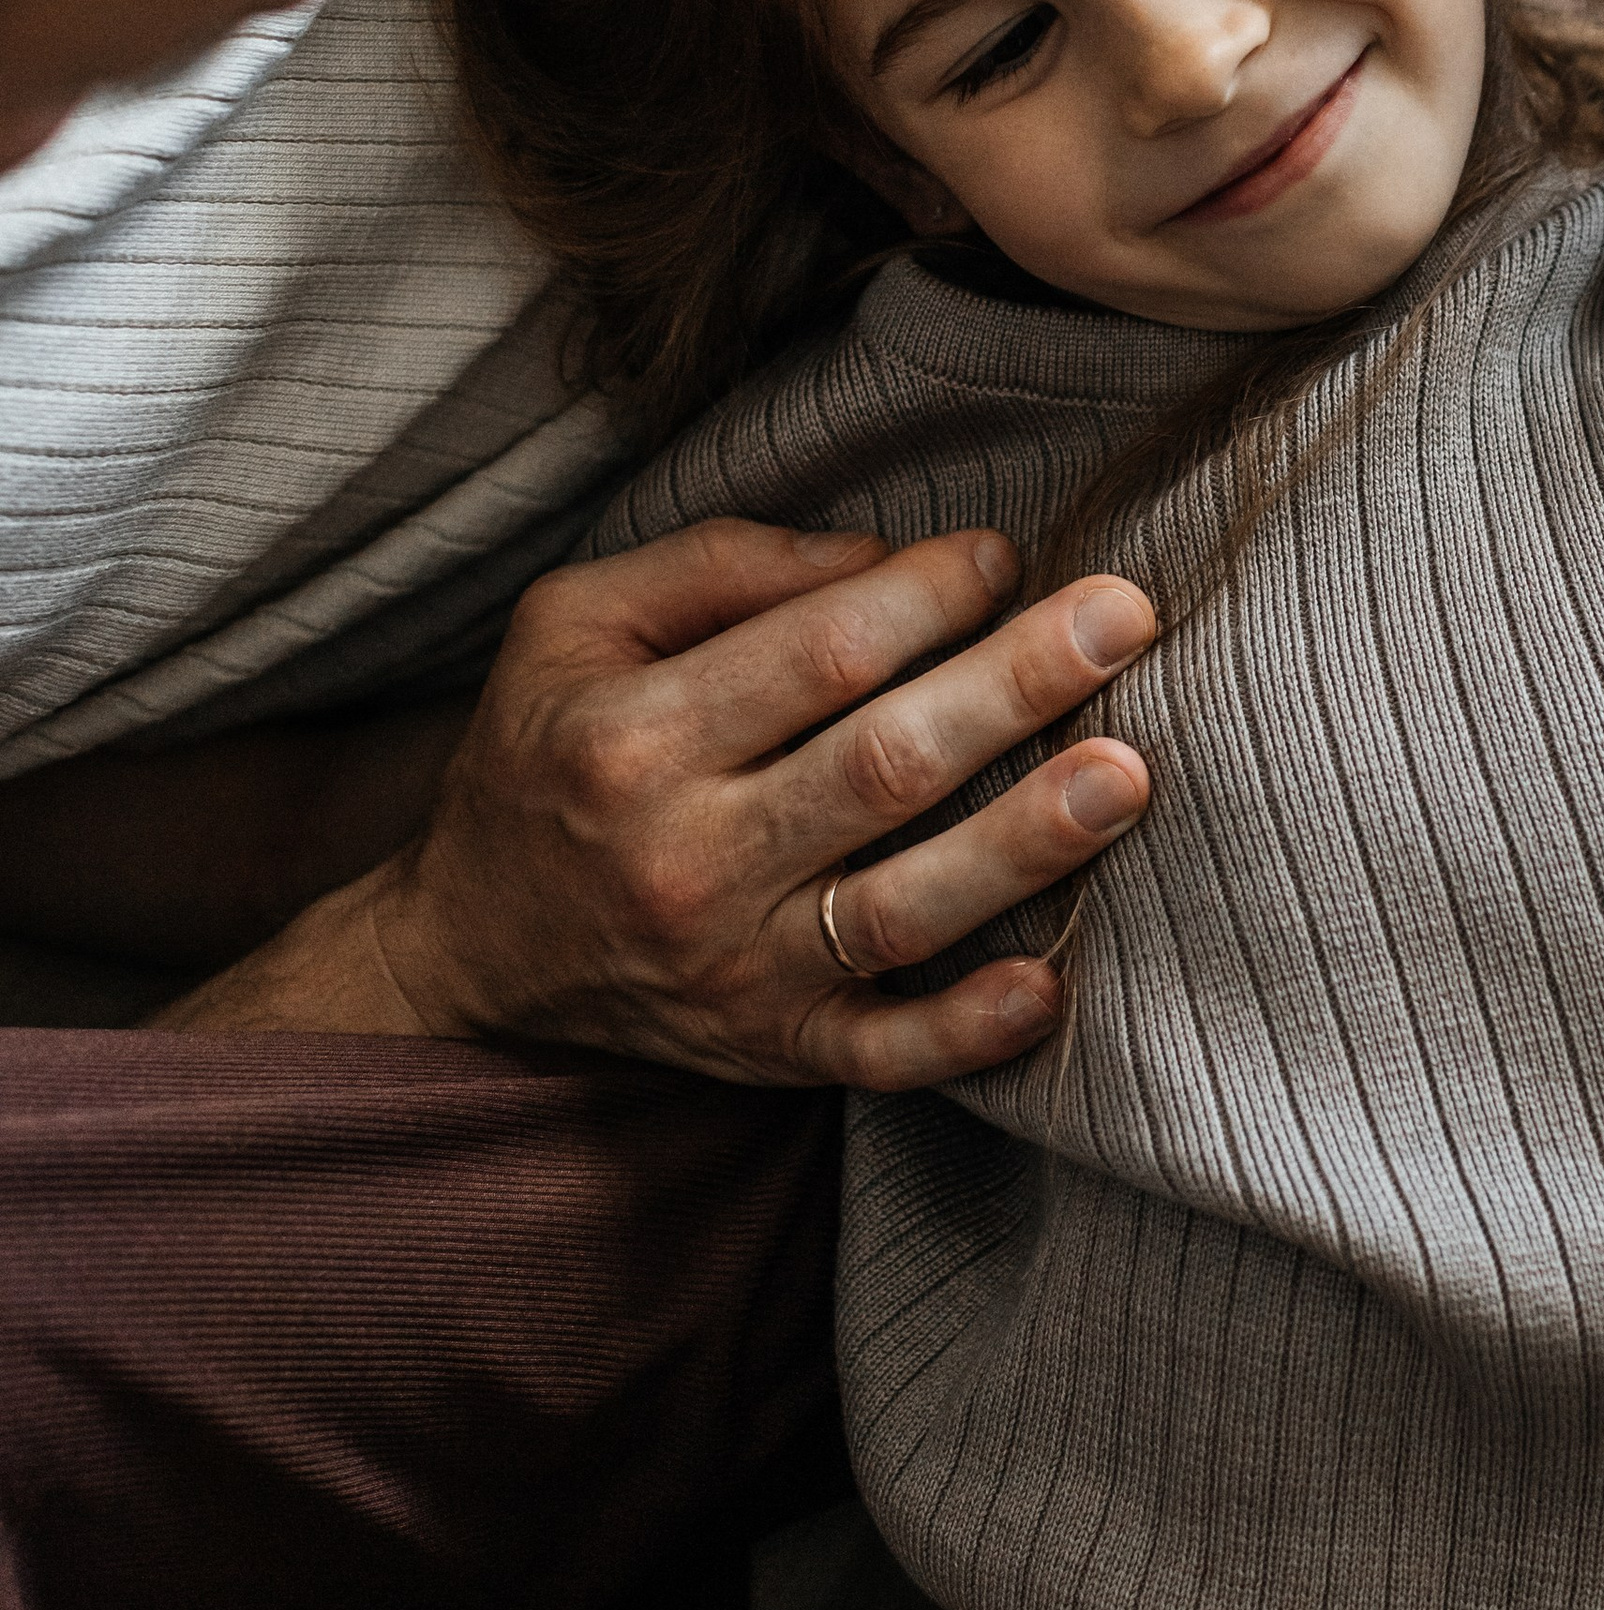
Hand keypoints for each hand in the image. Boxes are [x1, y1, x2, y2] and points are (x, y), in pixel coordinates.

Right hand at [159, 520, 1153, 1082]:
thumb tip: (884, 555)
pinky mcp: (773, 1050)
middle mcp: (685, 858)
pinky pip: (885, 1053)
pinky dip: (968, 1030)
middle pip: (883, 767)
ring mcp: (735, 969)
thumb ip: (723, 566)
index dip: (929, 593)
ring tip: (1126, 775)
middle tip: (1126, 616)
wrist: (470, 951)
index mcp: (634, 735)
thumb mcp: (575, 621)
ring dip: (1025, 844)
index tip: (1005, 555)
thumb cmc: (550, 751)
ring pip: (902, 908)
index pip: (821, 652)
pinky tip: (1051, 984)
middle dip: (1017, 685)